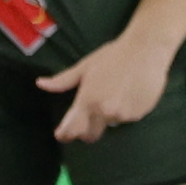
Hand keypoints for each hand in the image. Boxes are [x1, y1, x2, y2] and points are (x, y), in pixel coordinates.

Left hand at [40, 31, 173, 143]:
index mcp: (88, 101)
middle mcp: (104, 112)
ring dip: (108, 115)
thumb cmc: (112, 55)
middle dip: (86, 131)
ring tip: (115, 93)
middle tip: (87, 118)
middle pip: (91, 135)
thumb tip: (40, 84)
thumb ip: (62, 80)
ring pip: (110, 124)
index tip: (61, 134)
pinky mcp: (139, 115)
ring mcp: (123, 115)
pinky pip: (127, 118)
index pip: (72, 129)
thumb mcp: (85, 67)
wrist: (145, 50)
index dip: (65, 134)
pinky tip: (128, 93)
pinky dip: (125, 110)